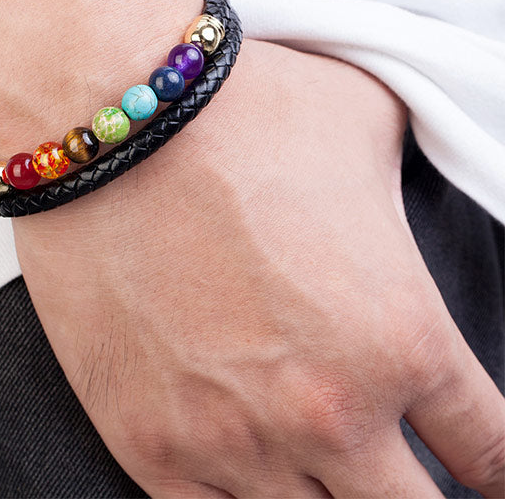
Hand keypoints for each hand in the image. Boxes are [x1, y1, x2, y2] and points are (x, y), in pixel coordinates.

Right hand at [13, 39, 504, 497]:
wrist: (106, 117)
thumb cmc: (234, 110)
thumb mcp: (364, 123)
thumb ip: (407, 180)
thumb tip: (398, 192)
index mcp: (403, 337)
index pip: (491, 454)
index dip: (497, 469)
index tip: (480, 468)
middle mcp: (327, 410)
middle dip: (413, 491)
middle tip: (393, 464)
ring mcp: (232, 438)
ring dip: (321, 491)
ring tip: (308, 453)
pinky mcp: (147, 441)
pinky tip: (244, 466)